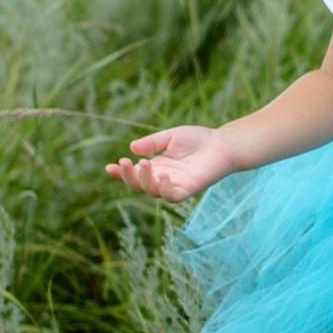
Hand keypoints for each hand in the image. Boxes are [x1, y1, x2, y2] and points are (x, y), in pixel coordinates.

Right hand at [106, 124, 238, 201]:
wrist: (223, 144)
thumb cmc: (199, 140)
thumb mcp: (171, 137)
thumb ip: (153, 143)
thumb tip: (132, 148)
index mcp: (157, 167)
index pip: (134, 175)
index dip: (121, 173)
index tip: (109, 167)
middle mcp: (164, 179)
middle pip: (139, 185)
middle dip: (129, 176)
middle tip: (125, 162)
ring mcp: (176, 185)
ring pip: (153, 192)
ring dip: (144, 180)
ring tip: (143, 164)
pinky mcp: (190, 189)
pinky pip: (174, 196)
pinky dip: (165, 189)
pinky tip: (162, 175)